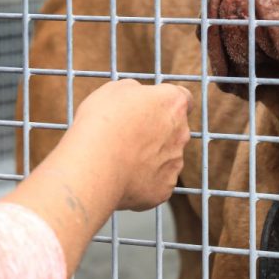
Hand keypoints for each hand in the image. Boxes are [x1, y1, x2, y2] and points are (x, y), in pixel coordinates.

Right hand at [69, 79, 192, 210]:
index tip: (151, 108)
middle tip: (128, 135)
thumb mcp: (114, 90)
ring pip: (166, 157)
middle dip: (157, 132)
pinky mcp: (164, 189)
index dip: (167, 103)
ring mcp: (175, 163)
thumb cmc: (102, 122)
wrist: (95, 165)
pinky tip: (122, 176)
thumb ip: (135, 91)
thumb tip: (137, 97)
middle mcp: (181, 133)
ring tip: (120, 158)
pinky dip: (143, 180)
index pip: (183, 99)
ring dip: (150, 157)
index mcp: (173, 104)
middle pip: (174, 130)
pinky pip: (156, 182)